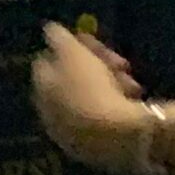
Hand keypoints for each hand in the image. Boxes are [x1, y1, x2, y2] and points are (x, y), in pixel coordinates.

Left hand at [32, 22, 146, 174]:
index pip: (46, 60)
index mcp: (40, 90)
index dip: (68, 47)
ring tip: (131, 82)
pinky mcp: (96, 144)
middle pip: (72, 78)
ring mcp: (73, 131)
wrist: (119, 136)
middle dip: (97, 64)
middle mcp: (51, 113)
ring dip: (113, 81)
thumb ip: (58, 37)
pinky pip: (106, 114)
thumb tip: (49, 29)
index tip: (89, 40)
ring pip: (93, 94)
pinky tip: (133, 97)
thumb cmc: (92, 89)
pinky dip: (118, 102)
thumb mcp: (72, 52)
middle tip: (117, 60)